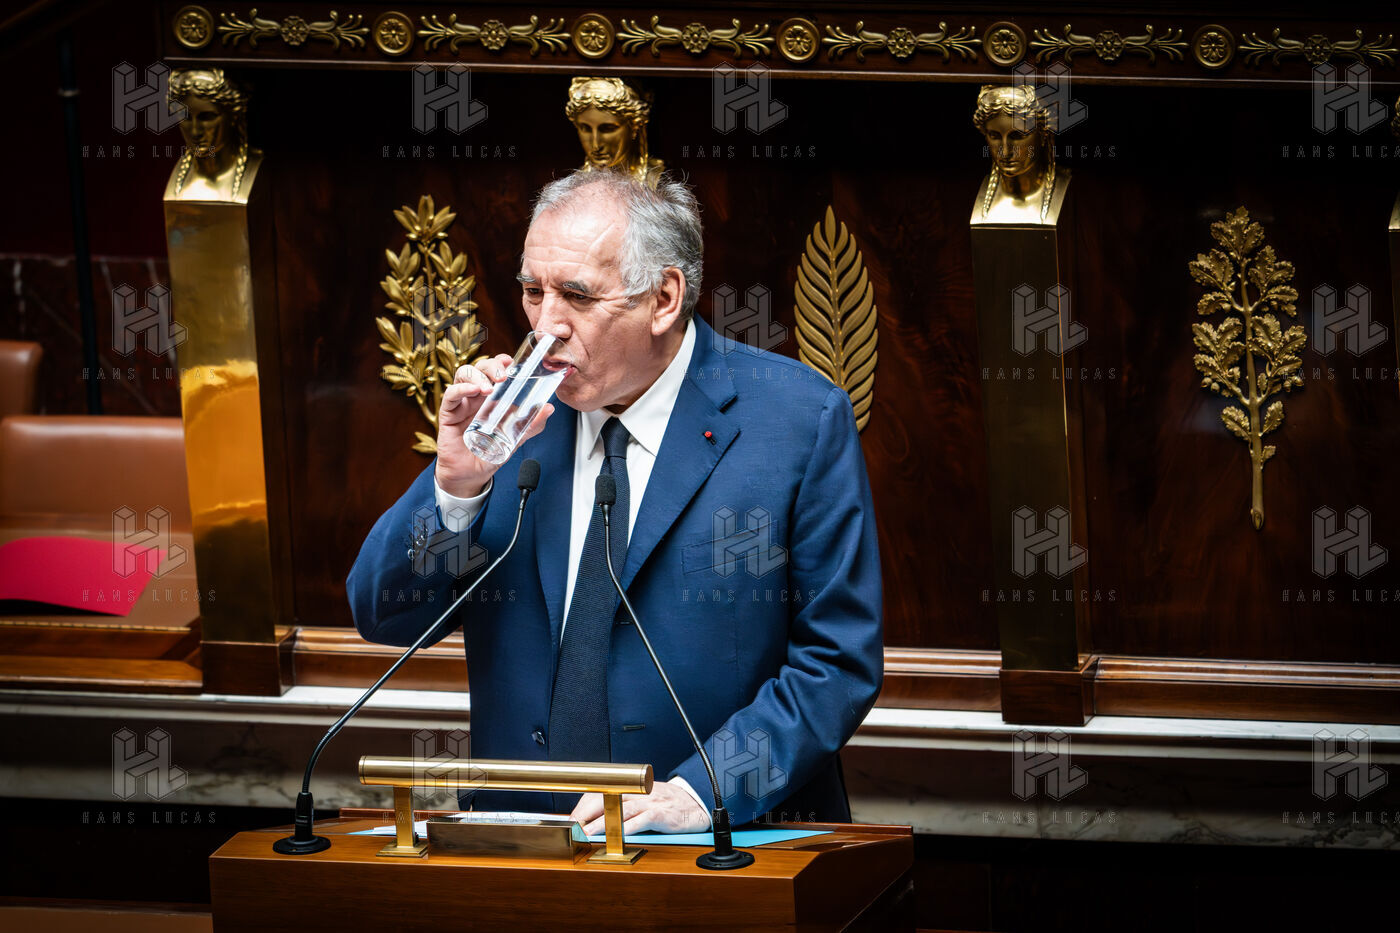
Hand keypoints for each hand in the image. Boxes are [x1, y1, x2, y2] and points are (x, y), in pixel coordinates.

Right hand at [435, 354, 553, 497]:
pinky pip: (451, 394)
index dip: (501, 362)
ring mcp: (462, 403)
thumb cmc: (488, 454)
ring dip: (478, 375)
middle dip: (491, 365)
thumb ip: (531, 424)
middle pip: (480, 367)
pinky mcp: (449, 413)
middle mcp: (476, 396)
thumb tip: (549, 408)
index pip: (495, 370)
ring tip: (489, 387)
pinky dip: (462, 388)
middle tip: (503, 375)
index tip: (512, 362)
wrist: (471, 476)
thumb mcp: (515, 438)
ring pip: (464, 374)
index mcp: (492, 397)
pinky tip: (473, 390)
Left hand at [571, 778, 710, 836]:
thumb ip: (623, 806)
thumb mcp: (643, 799)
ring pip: (621, 810)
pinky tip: (617, 835)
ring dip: (601, 822)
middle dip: (586, 813)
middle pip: (606, 798)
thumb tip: (595, 818)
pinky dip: (628, 828)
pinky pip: (642, 820)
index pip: (602, 791)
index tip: (572, 819)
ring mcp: (650, 803)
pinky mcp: (662, 815)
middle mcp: (639, 792)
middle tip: (573, 826)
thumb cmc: (668, 805)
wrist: (697, 804)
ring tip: (587, 832)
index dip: (584, 805)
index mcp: (632, 788)